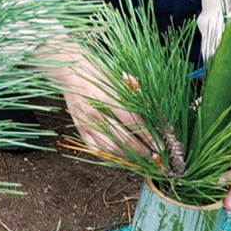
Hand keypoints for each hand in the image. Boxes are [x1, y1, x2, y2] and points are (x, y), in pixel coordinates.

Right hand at [47, 41, 154, 160]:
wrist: (70, 72)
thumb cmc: (97, 74)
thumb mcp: (119, 82)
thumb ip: (135, 98)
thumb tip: (153, 116)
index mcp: (108, 99)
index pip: (133, 123)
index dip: (148, 137)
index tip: (160, 146)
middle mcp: (97, 114)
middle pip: (124, 139)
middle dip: (143, 151)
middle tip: (155, 157)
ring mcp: (87, 124)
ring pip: (111, 149)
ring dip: (129, 157)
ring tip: (142, 159)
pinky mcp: (80, 129)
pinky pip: (96, 150)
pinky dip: (110, 156)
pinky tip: (121, 157)